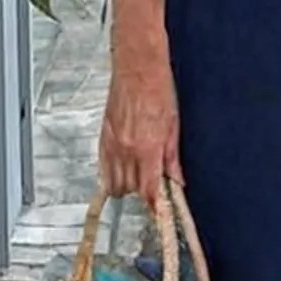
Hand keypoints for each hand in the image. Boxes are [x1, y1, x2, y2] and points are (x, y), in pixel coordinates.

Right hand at [100, 36, 183, 208]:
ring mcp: (112, 144)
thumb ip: (173, 158)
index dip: (154, 204)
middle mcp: (126, 150)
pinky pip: (103, 168)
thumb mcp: (174, 126)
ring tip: (140, 174)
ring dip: (127, 185)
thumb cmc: (158, 90)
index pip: (148, 189)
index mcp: (147, 148)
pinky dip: (112, 173)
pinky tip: (124, 167)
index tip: (159, 212)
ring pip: (114, 183)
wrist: (137, 68)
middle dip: (143, 192)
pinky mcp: (103, 138)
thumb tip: (177, 180)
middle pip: (130, 189)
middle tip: (154, 185)